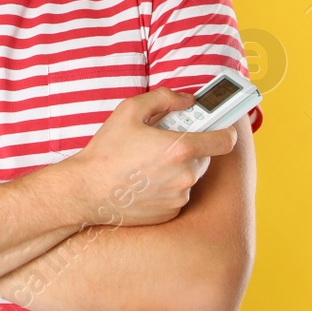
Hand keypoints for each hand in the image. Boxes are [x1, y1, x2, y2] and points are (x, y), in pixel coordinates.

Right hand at [63, 87, 238, 227]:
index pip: (225, 140)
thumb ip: (163, 98)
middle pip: (205, 157)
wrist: (86, 191)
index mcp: (181, 148)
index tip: (219, 126)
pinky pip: (178, 194)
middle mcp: (186, 175)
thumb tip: (187, 101)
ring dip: (177, 168)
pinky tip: (143, 181)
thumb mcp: (129, 111)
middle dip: (189, 147)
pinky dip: (167, 187)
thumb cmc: (106, 151)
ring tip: (146, 163)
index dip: (225, 130)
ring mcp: (179, 197)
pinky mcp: (171, 212)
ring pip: (190, 176)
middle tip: (163, 142)